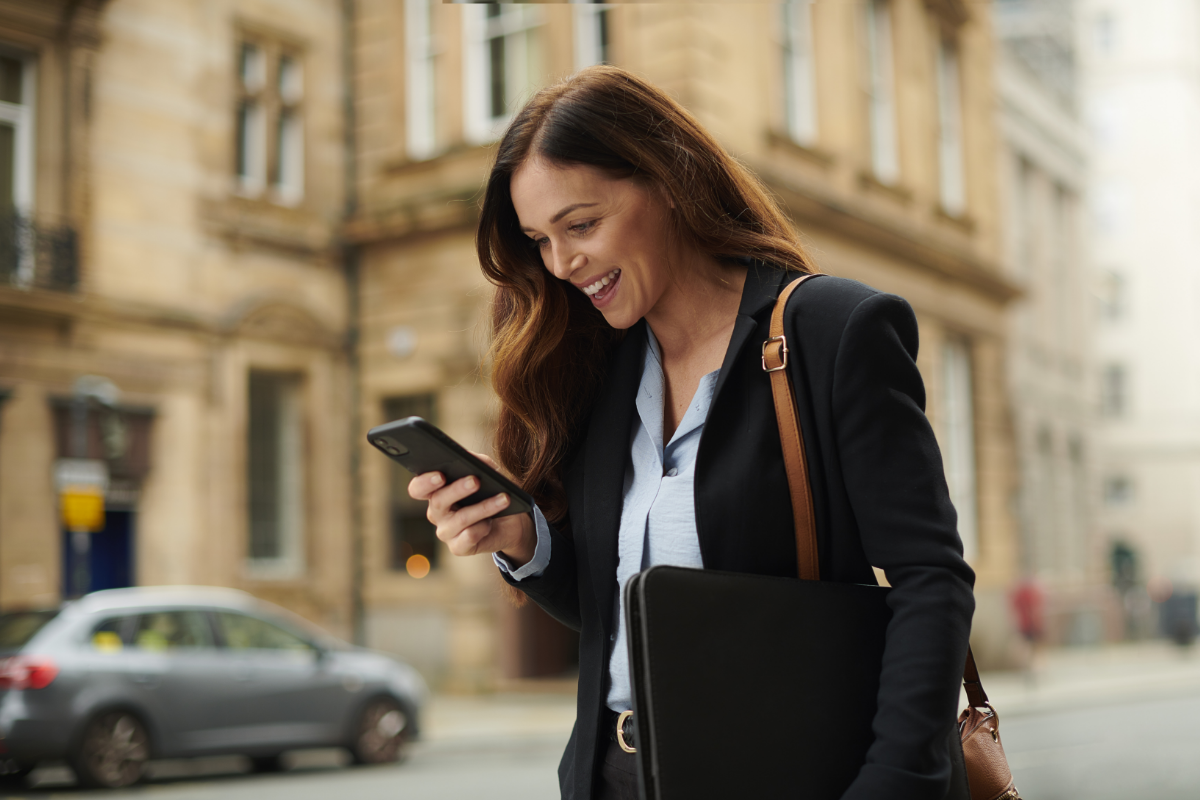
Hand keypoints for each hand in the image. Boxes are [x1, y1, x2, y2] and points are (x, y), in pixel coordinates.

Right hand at [407, 452, 536, 566]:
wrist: (512, 522)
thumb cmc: (493, 492)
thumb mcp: (489, 472)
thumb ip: (479, 462)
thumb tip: (473, 459)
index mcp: (436, 492)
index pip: (418, 488)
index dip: (424, 482)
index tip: (440, 475)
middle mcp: (437, 512)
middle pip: (438, 501)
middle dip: (457, 490)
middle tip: (475, 481)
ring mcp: (446, 531)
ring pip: (460, 519)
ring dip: (483, 507)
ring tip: (502, 498)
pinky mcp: (458, 547)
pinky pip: (468, 537)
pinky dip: (483, 527)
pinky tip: (491, 522)